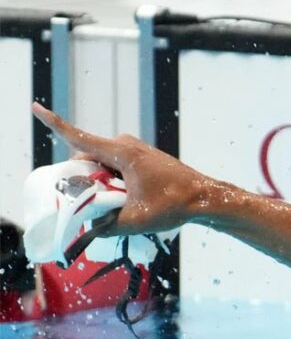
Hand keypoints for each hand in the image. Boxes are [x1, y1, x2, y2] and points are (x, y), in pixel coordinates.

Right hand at [31, 103, 220, 235]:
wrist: (207, 198)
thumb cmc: (174, 205)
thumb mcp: (134, 221)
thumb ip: (104, 226)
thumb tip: (84, 231)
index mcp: (121, 153)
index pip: (79, 137)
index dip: (54, 124)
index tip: (35, 108)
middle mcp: (126, 145)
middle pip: (88, 159)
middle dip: (84, 180)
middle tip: (97, 205)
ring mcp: (135, 149)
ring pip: (102, 165)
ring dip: (101, 184)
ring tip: (123, 204)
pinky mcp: (142, 157)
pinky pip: (116, 167)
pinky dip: (113, 182)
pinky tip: (129, 200)